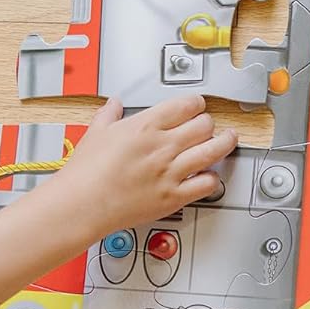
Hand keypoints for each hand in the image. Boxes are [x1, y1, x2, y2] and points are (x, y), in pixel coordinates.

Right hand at [48, 95, 237, 232]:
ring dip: (224, 143)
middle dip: (208, 123)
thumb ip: (109, 115)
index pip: (187, 105)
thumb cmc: (85, 173)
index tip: (197, 106)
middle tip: (208, 125)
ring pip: (213, 150)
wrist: (81, 204)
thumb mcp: (96, 133)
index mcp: (146, 126)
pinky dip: (212, 179)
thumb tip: (114, 104)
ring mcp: (171, 172)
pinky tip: (209, 175)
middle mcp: (163, 146)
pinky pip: (207, 184)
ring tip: (228, 140)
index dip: (196, 104)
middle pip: (205, 125)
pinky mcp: (173, 197)